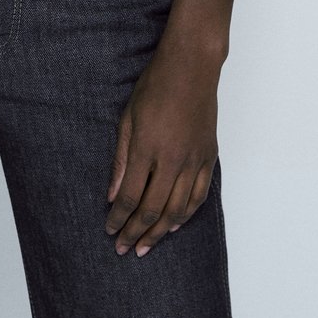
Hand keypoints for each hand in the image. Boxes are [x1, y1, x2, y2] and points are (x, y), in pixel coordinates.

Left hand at [105, 42, 220, 256]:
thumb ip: (120, 159)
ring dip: (160, 232)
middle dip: (135, 233)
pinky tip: (175, 225)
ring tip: (146, 246)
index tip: (109, 231)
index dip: (118, 219)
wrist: (191, 68)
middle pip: (152, 209)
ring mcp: (193, 160)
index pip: (130, 196)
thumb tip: (112, 194)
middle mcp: (172, 160)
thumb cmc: (155, 86)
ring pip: (177, 209)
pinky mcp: (208, 157)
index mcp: (147, 149)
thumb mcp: (127, 118)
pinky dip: (186, 214)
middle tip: (123, 249)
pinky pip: (198, 196)